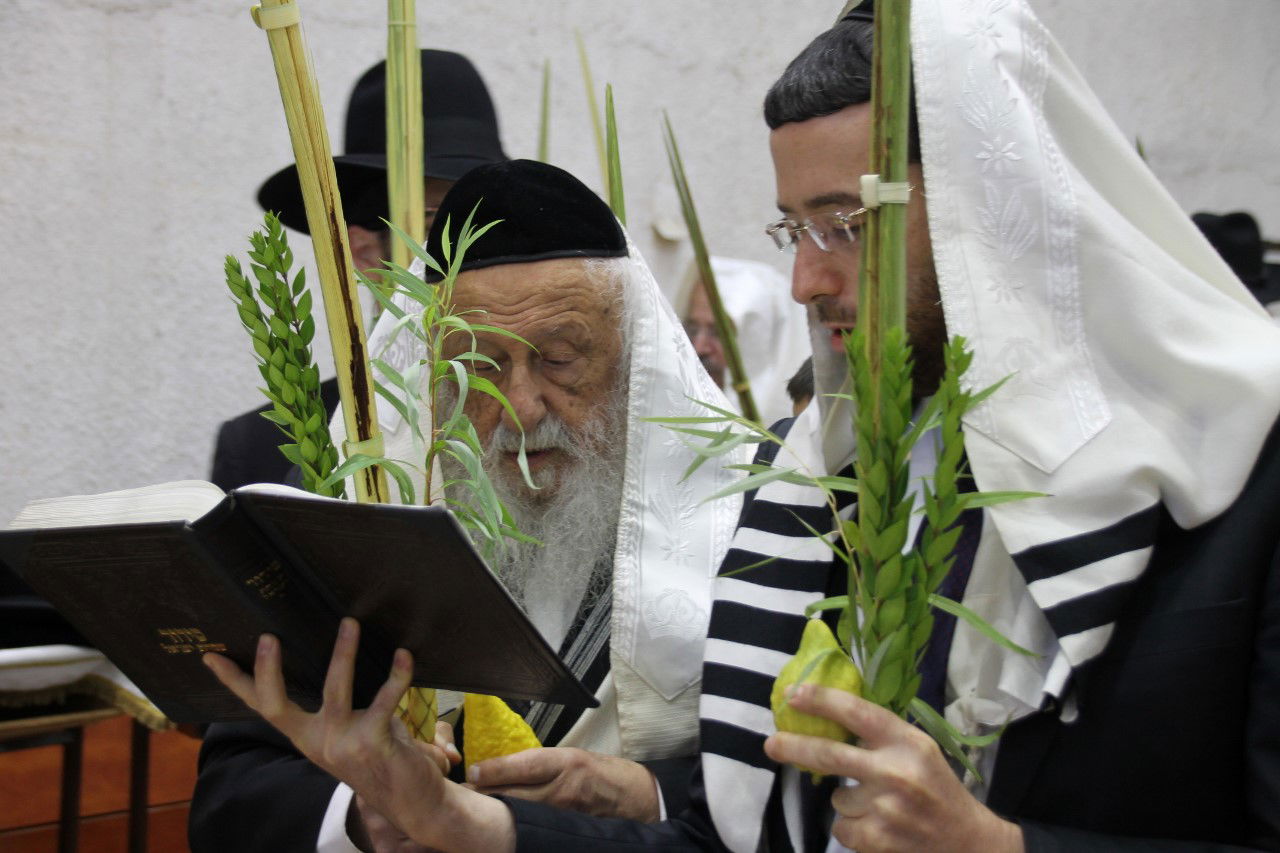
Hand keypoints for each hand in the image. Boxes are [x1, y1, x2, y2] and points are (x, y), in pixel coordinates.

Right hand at [203, 619, 515, 851]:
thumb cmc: (381, 756)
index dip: (236, 682)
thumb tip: (338, 651)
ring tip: (349, 623)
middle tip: (268, 636)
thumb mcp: (349, 732)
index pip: (263, 706)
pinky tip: (403, 655)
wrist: (414, 802)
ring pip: (335, 690)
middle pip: (277, 705)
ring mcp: (343, 742)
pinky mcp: (373, 740)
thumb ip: (339, 706)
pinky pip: (384, 700)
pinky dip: (396, 675)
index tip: (211, 655)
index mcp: (306, 736)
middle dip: (268, 671)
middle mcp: (317, 740)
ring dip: (343, 653)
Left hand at [469, 746, 660, 821]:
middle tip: (462, 794)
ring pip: (519, 815)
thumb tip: (499, 769)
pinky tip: (501, 827)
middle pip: (514, 795)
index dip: (493, 770)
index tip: (472, 771)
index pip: (522, 765)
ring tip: (476, 812)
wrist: (637, 800)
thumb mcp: (573, 756)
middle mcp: (564, 790)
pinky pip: (532, 829)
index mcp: (566, 763)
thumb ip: (539, 762)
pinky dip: (515, 827)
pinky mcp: (564, 831)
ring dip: (496, 813)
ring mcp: (564, 816)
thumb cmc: (604, 773)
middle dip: (485, 795)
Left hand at [763, 684, 1023, 852]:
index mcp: (907, 742)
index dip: (822, 700)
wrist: (969, 843)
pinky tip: (878, 826)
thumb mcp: (919, 750)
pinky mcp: (877, 839)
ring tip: (879, 805)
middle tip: (771, 744)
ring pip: (837, 797)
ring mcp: (885, 807)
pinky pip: (841, 827)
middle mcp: (895, 771)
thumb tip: (827, 716)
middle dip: (793, 747)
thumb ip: (882, 736)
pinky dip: (852, 828)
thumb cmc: (938, 789)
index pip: (858, 713)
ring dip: (848, 800)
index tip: (793, 693)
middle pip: (830, 755)